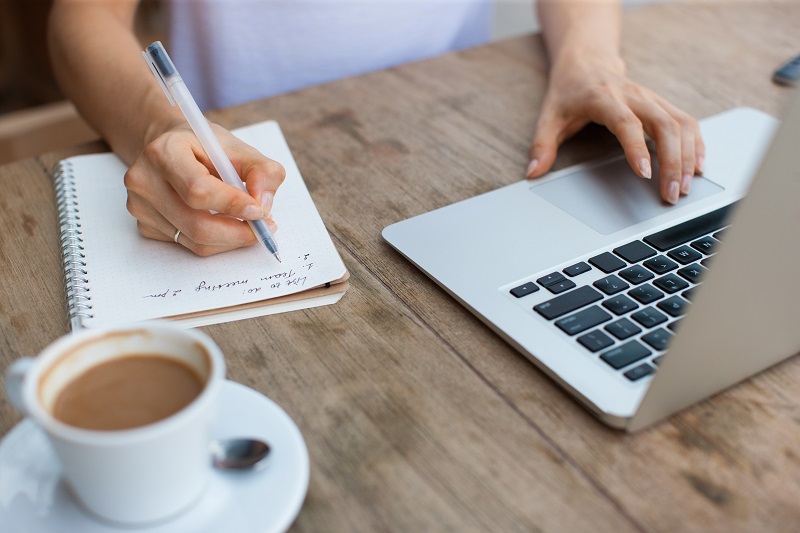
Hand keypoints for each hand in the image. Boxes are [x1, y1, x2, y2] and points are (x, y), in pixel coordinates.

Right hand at [124, 122, 284, 255]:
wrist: (172, 150)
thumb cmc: (206, 148)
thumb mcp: (239, 148)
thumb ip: (262, 171)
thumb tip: (264, 204)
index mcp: (165, 152)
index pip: (198, 190)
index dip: (233, 205)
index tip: (259, 210)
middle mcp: (144, 180)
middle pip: (197, 224)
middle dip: (238, 232)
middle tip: (263, 229)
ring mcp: (140, 206)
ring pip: (195, 241)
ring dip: (230, 239)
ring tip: (249, 225)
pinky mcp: (145, 225)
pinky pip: (188, 245)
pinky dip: (215, 241)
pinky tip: (224, 224)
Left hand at [527, 53, 703, 204]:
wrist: (587, 62)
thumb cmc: (568, 92)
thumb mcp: (548, 117)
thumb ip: (542, 146)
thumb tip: (532, 173)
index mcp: (604, 98)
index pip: (626, 123)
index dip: (637, 147)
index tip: (645, 173)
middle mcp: (634, 96)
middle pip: (663, 124)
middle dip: (671, 161)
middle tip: (670, 193)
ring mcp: (652, 98)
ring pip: (680, 124)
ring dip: (687, 157)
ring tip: (685, 187)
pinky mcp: (662, 104)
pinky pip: (687, 122)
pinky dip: (696, 144)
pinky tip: (698, 166)